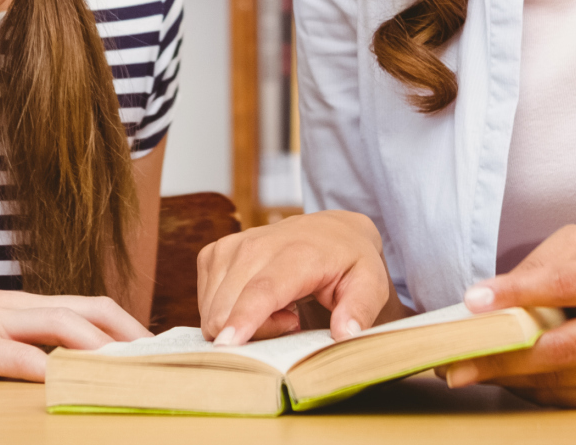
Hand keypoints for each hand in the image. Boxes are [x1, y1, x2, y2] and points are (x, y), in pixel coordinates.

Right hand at [0, 283, 147, 381]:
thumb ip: (15, 342)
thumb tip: (50, 366)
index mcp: (21, 305)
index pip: (87, 305)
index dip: (124, 323)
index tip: (153, 345)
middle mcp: (17, 308)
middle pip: (89, 309)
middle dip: (129, 333)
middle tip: (160, 359)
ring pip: (63, 326)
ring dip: (102, 348)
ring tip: (132, 368)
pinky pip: (18, 356)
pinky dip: (48, 370)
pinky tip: (69, 385)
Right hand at [197, 209, 403, 345]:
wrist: (330, 230)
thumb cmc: (350, 262)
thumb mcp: (371, 283)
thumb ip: (360, 309)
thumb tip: (344, 334)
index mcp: (297, 253)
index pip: (262, 289)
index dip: (244, 318)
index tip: (228, 345)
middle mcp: (256, 244)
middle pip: (230, 307)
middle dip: (254, 333)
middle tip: (291, 321)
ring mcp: (230, 246)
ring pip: (213, 308)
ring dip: (240, 322)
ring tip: (279, 309)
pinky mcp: (214, 252)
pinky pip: (205, 301)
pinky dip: (226, 311)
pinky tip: (256, 301)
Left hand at [441, 225, 575, 406]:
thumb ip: (543, 264)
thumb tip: (493, 298)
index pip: (566, 283)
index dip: (517, 292)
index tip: (474, 300)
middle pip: (564, 346)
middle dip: (504, 354)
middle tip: (457, 356)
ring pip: (561, 379)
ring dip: (507, 377)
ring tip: (467, 368)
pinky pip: (566, 397)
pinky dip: (528, 388)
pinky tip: (502, 378)